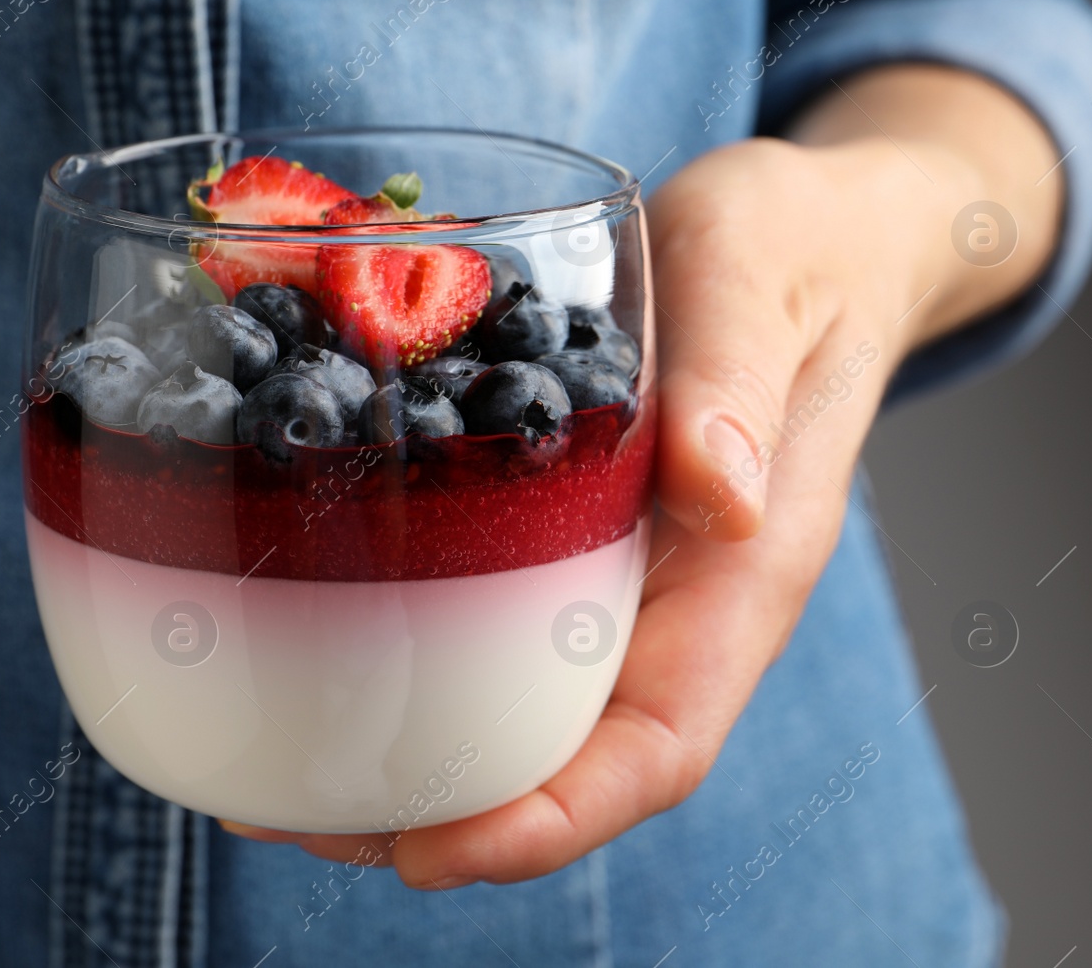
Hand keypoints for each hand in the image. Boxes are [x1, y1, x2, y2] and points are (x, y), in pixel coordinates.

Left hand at [221, 65, 1063, 887]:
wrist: (811, 239)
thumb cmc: (794, 255)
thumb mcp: (764, 282)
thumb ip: (741, 380)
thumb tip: (722, 494)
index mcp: (738, 577)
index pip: (657, 744)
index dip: (550, 819)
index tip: (427, 853)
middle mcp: (677, 603)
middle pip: (565, 757)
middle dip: (438, 813)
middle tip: (293, 813)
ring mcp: (623, 574)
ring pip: (523, 704)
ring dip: (410, 756)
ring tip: (279, 768)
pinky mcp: (577, 530)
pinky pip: (500, 618)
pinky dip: (416, 657)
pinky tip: (327, 645)